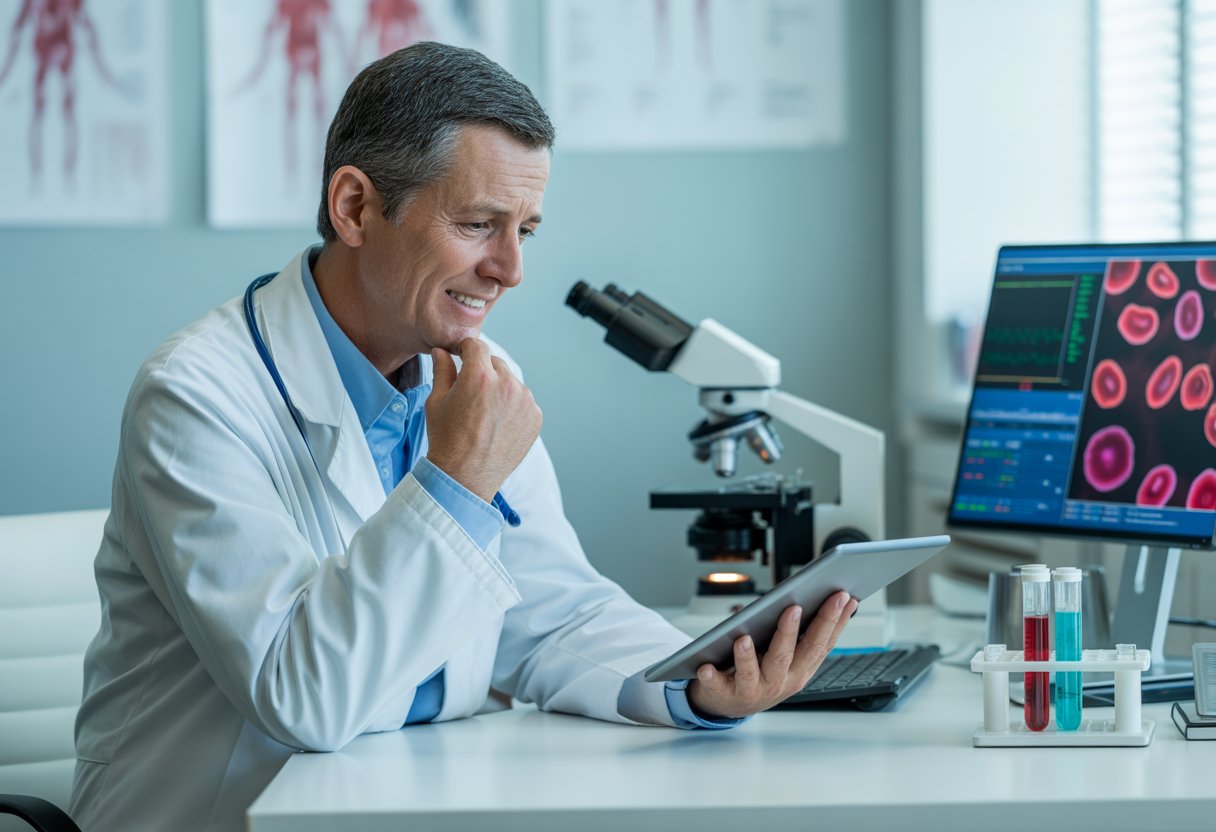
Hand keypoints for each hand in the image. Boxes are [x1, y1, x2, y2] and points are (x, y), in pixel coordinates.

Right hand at [424, 338, 541, 502]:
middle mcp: (506, 385)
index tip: (461, 358)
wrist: (466, 476)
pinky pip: (523, 401)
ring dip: (499, 388)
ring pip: (511, 381)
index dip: (465, 350)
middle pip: (495, 362)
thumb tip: (442, 351)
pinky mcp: (535, 417)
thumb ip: (442, 370)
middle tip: (470, 393)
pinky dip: (512, 406)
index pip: (476, 346)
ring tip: (484, 412)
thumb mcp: (437, 401)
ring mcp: (524, 402)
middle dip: (482, 371)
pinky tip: (498, 423)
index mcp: (479, 376)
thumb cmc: (447, 440)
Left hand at [686, 590, 858, 719]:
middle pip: (788, 655)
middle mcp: (780, 682)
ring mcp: (753, 689)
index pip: (821, 644)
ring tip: (743, 638)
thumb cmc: (763, 672)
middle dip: (792, 631)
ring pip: (754, 673)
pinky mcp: (725, 694)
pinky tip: (706, 667)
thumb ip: (805, 634)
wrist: (729, 704)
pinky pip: (717, 685)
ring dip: (748, 656)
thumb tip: (832, 600)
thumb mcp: (790, 658)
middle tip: (794, 607)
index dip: (834, 622)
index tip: (844, 597)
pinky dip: (712, 677)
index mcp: (800, 670)